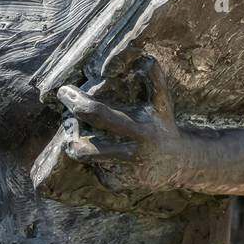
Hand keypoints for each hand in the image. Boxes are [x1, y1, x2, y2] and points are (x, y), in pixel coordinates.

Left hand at [56, 53, 192, 193]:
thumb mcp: (162, 104)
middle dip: (70, 130)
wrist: (179, 164)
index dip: (79, 103)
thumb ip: (155, 81)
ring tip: (74, 134)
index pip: (100, 115)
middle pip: (87, 147)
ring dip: (75, 145)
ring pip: (87, 159)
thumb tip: (145, 58)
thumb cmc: (164, 127)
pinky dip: (92, 159)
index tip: (64, 91)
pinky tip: (99, 150)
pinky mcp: (118, 185)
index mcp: (140, 131)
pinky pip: (94, 170)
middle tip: (64, 117)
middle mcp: (131, 155)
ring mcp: (123, 172)